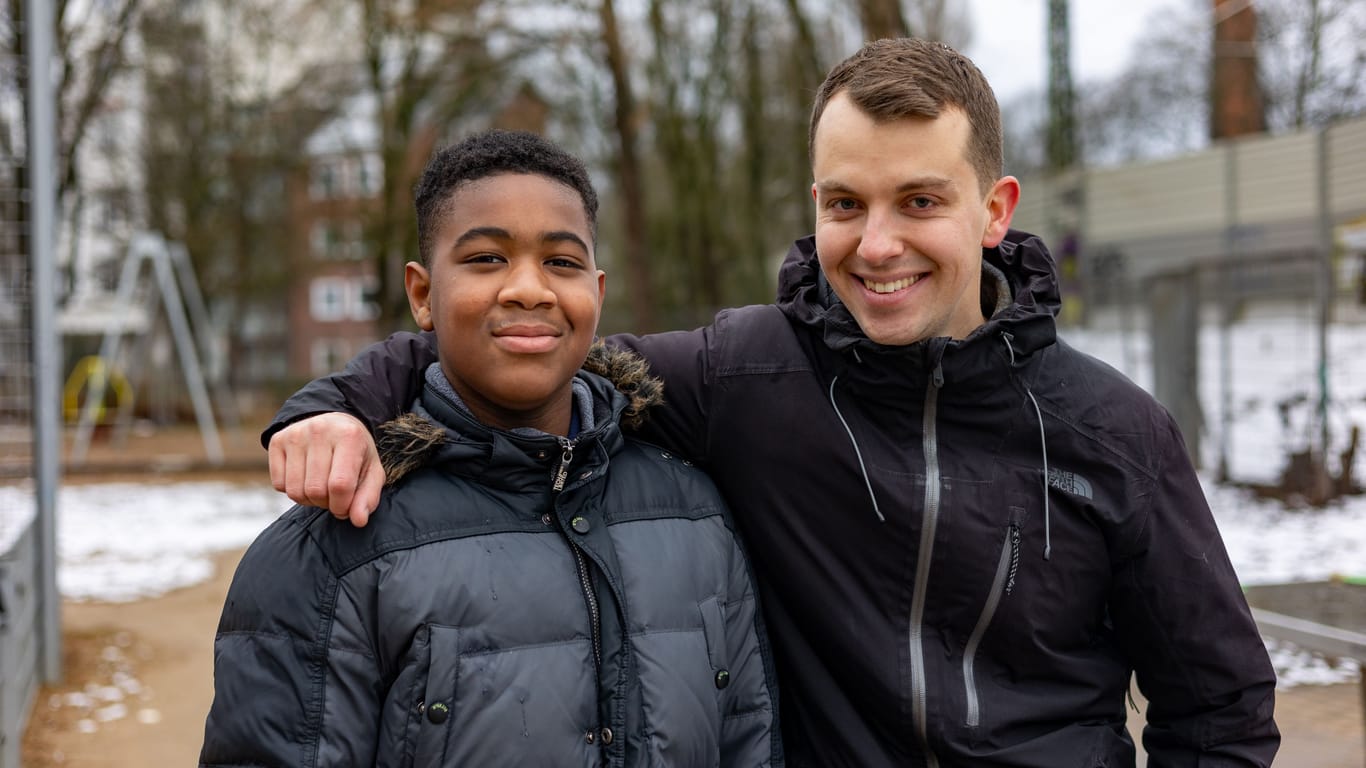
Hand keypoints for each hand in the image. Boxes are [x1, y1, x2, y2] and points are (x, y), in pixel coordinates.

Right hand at [268, 413, 383, 526]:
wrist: (334, 423)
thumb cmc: (355, 452)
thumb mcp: (371, 471)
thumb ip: (368, 497)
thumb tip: (358, 521)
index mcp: (349, 436)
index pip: (340, 485)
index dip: (342, 506)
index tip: (345, 508)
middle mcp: (319, 431)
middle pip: (315, 490)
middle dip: (325, 503)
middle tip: (333, 496)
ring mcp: (295, 434)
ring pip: (295, 491)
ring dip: (308, 500)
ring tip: (320, 488)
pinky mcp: (277, 440)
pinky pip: (279, 485)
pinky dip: (292, 490)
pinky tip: (304, 478)